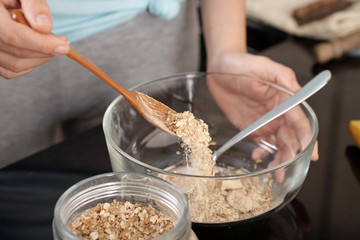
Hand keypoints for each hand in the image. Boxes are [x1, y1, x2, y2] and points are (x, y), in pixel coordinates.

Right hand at [0, 0, 68, 78]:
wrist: (2, 4)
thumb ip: (34, 5)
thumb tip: (45, 27)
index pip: (13, 36)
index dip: (41, 43)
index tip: (64, 46)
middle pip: (19, 53)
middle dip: (46, 50)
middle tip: (61, 41)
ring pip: (17, 65)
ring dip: (41, 58)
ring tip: (49, 42)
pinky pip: (12, 71)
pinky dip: (30, 64)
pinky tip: (36, 50)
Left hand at [207, 52, 318, 181]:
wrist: (219, 68)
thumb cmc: (241, 63)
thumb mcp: (261, 65)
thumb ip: (280, 74)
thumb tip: (296, 87)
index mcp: (284, 98)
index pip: (299, 121)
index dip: (306, 137)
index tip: (310, 153)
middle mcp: (277, 112)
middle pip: (290, 137)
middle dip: (292, 155)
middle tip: (288, 171)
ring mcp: (265, 120)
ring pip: (278, 143)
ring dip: (280, 158)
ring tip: (277, 174)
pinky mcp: (252, 126)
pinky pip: (261, 143)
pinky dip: (263, 152)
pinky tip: (259, 157)